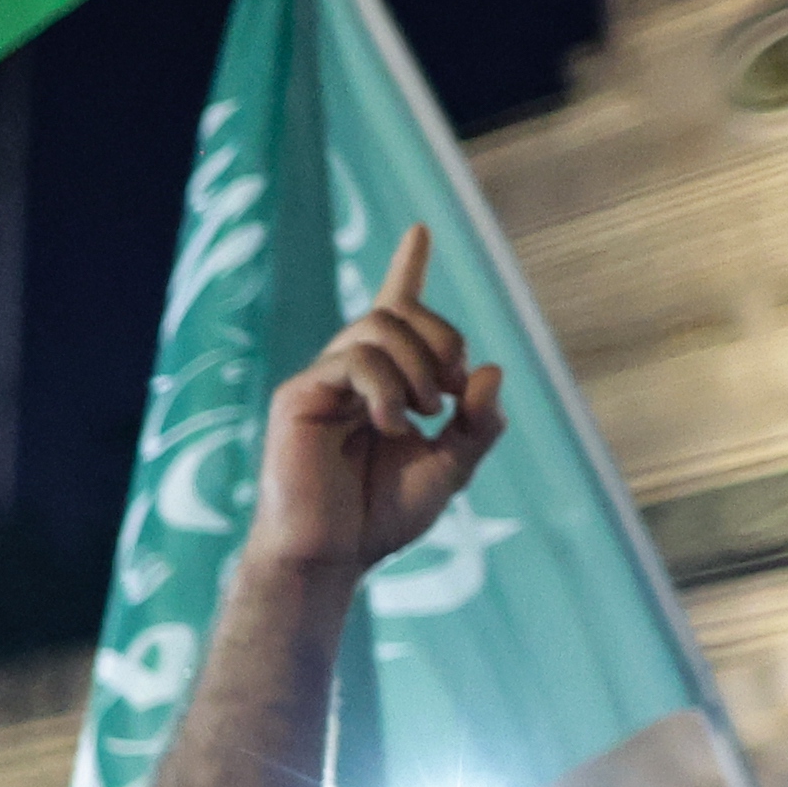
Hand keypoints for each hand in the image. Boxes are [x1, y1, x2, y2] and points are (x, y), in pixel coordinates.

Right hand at [252, 226, 505, 578]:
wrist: (329, 556)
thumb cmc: (380, 517)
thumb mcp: (451, 468)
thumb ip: (478, 424)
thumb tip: (489, 371)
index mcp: (382, 384)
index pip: (395, 310)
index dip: (407, 267)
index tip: (420, 230)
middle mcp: (348, 374)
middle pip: (399, 310)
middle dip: (442, 340)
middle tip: (450, 397)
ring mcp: (321, 382)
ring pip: (378, 324)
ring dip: (418, 366)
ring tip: (422, 418)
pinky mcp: (299, 397)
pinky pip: (354, 359)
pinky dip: (386, 390)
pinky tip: (390, 428)